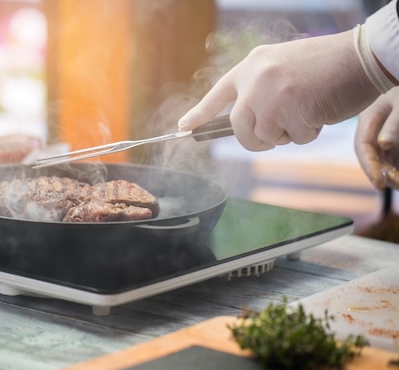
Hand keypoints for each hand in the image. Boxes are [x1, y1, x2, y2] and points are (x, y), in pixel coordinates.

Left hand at [178, 30, 379, 150]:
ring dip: (285, 135)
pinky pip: (292, 139)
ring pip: (264, 136)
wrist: (360, 56)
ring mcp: (271, 94)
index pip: (218, 94)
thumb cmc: (324, 67)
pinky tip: (318, 111)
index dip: (199, 113)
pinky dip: (307, 133)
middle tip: (275, 136)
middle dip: (255, 140)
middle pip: (238, 128)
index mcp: (251, 66)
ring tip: (305, 111)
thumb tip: (243, 124)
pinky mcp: (289, 110)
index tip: (183, 128)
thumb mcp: (281, 69)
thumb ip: (259, 91)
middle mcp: (255, 78)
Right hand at [355, 87, 398, 189]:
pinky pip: (396, 152)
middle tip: (396, 184)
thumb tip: (384, 145)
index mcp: (368, 118)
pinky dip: (398, 163)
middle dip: (384, 173)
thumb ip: (393, 125)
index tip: (380, 184)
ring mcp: (388, 130)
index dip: (370, 167)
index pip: (363, 147)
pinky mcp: (398, 134)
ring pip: (387, 156)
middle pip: (374, 156)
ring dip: (394, 170)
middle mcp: (376, 127)